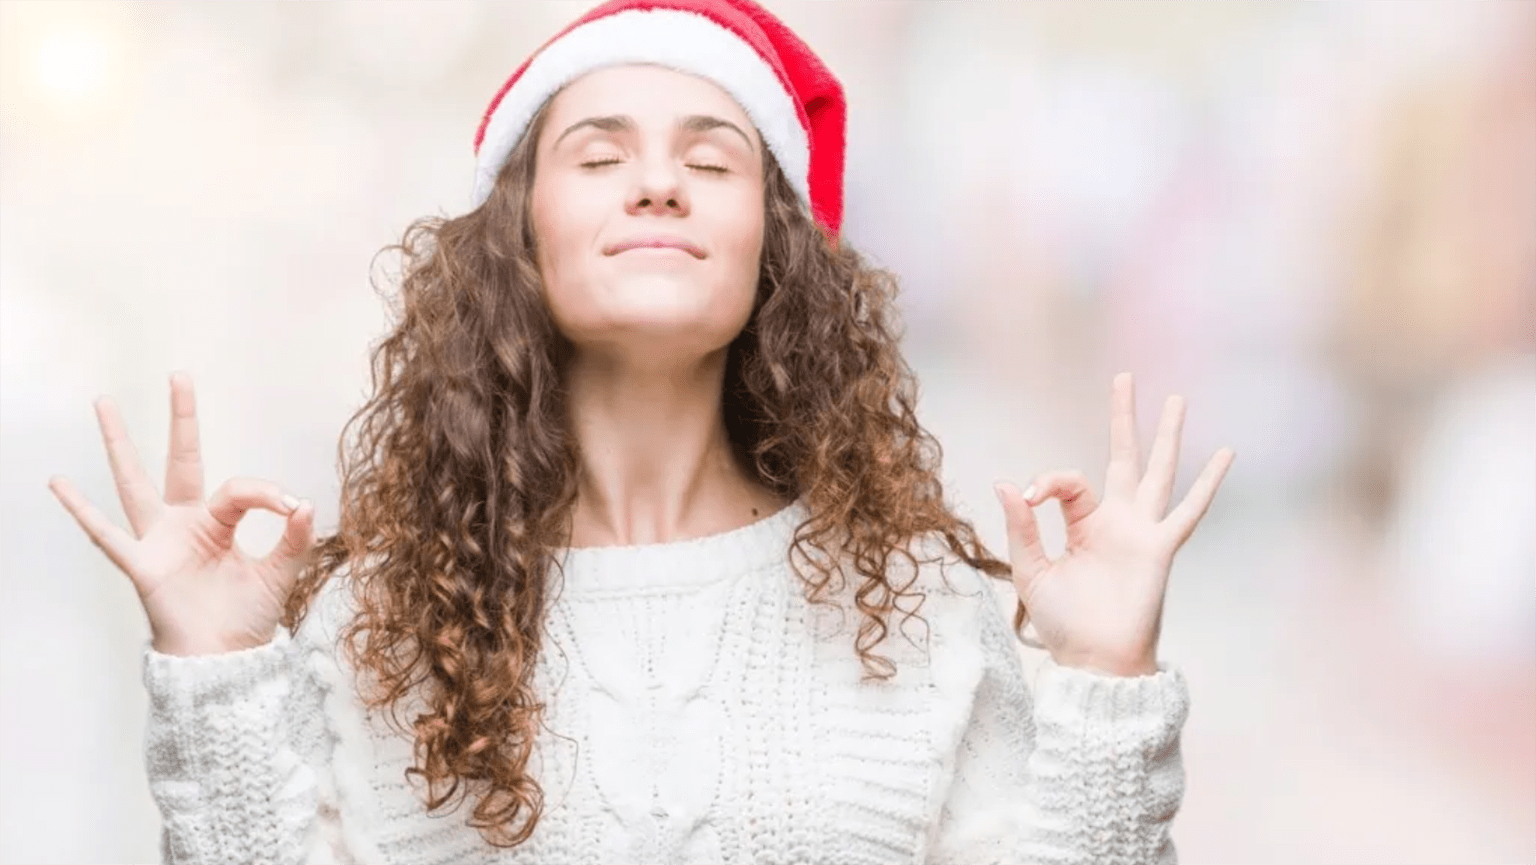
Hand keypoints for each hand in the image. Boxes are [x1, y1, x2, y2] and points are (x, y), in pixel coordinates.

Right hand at [48, 372, 317, 655]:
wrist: (224, 660)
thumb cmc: (246, 617)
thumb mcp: (280, 574)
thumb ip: (295, 539)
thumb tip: (308, 504)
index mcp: (219, 522)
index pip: (239, 488)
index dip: (267, 493)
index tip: (293, 510)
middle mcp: (185, 523)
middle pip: (182, 459)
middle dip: (182, 419)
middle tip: (179, 375)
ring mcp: (159, 540)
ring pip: (135, 482)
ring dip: (120, 444)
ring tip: (104, 403)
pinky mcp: (142, 565)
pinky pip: (107, 535)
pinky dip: (82, 510)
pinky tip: (59, 482)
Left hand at [994, 372, 1233, 676]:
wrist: (1095, 661)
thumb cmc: (1064, 624)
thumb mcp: (1030, 571)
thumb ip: (1020, 528)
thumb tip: (1006, 483)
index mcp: (1082, 525)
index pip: (1067, 482)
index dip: (1045, 481)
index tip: (1027, 497)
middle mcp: (1116, 522)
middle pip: (1122, 457)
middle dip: (1124, 419)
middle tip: (1124, 377)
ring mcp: (1142, 532)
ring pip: (1158, 472)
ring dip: (1167, 435)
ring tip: (1177, 398)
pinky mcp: (1160, 548)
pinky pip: (1188, 511)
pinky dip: (1208, 483)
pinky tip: (1225, 454)